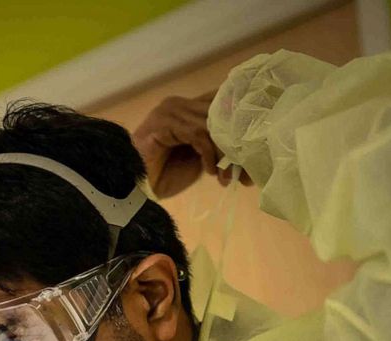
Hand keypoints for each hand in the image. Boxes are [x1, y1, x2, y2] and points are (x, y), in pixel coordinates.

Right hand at [132, 93, 250, 197]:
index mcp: (187, 107)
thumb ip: (216, 146)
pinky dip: (208, 154)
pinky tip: (209, 171)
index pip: (222, 102)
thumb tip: (247, 149)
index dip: (240, 123)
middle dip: (236, 144)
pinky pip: (197, 133)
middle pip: (220, 114)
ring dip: (224, 153)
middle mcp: (179, 103)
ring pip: (212, 124)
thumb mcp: (198, 158)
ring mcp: (170, 111)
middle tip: (248, 171)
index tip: (257, 149)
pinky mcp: (163, 123)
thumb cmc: (163, 174)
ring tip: (227, 175)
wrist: (133, 187)